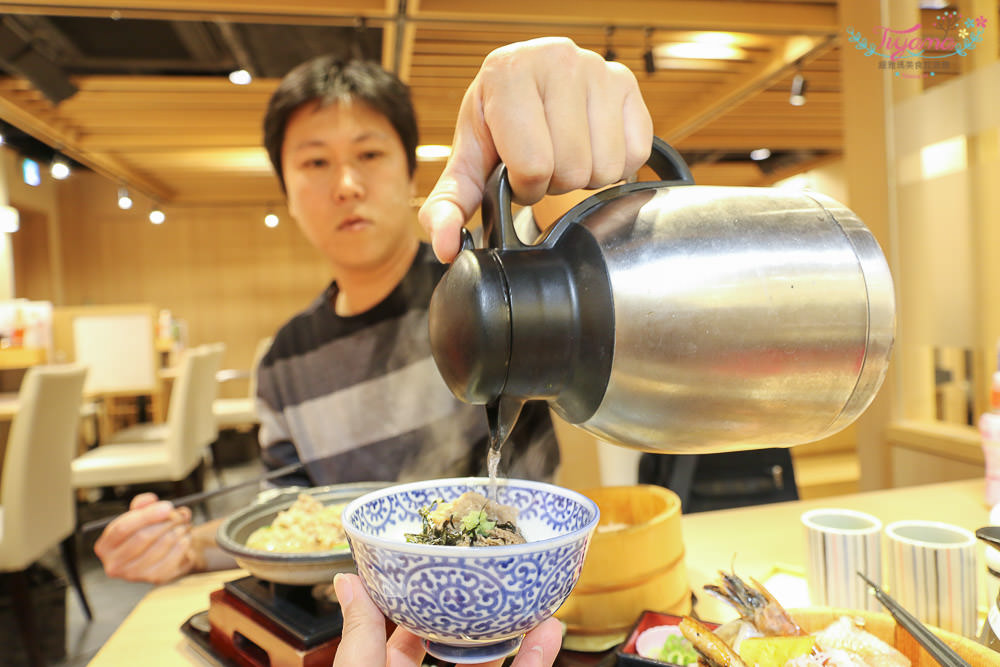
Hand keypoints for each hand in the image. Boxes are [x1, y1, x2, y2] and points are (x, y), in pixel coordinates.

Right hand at [93, 492, 195, 583]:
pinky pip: (173, 556)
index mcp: (105, 546)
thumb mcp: (140, 515)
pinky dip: (183, 542)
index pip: (122, 528)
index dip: (146, 515)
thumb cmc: (148, 531)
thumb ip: (141, 504)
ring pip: (161, 545)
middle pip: (143, 537)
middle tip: (180, 514)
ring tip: (184, 523)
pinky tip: (185, 536)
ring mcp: (134, 575)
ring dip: (178, 530)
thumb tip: (149, 500)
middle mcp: (114, 564)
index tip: (167, 506)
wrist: (163, 555)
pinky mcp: (154, 579)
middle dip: (166, 521)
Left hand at [332, 573, 562, 666]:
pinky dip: (539, 659)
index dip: (415, 601)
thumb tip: (347, 581)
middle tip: (487, 570)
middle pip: (453, 643)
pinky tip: (550, 630)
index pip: (399, 636)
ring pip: (493, 660)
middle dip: (472, 607)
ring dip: (515, 627)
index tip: (431, 566)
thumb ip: (360, 635)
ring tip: (527, 591)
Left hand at [419, 36, 652, 261]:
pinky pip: (634, 153)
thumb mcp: (468, 165)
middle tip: (543, 163)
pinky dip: (614, 164)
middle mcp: (555, 58)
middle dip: (555, 182)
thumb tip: (444, 247)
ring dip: (584, 176)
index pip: (533, 165)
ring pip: (605, 166)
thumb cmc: (496, 130)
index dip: (525, 185)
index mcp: (507, 73)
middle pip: (572, 169)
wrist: (526, 91)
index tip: (517, 172)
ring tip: (565, 153)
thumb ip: (448, 206)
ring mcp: (597, 67)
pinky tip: (591, 146)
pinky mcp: (628, 81)